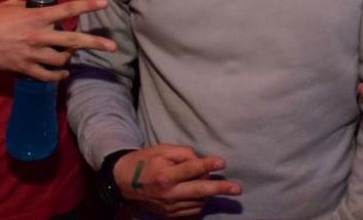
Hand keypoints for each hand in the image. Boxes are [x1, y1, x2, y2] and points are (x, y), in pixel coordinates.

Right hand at [0, 0, 116, 79]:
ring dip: (70, 58)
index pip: (68, 10)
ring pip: (62, 60)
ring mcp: (33, 54)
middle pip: (73, 40)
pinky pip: (48, 75)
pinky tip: (63, 72)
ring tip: (70, 56)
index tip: (104, 4)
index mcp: (37, 17)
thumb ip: (31, 8)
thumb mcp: (13, 5)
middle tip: (112, 46)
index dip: (88, 6)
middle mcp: (39, 35)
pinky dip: (58, 75)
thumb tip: (42, 8)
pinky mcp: (25, 68)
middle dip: (95, 43)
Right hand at [114, 145, 241, 217]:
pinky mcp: (169, 215)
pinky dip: (200, 203)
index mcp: (166, 175)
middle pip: (199, 191)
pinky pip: (192, 212)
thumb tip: (200, 161)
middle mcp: (169, 194)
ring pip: (198, 202)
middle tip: (237, 189)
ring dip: (209, 193)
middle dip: (220, 189)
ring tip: (213, 185)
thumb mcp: (161, 150)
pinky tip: (201, 195)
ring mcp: (169, 207)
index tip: (222, 162)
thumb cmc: (145, 161)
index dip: (207, 165)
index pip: (191, 169)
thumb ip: (183, 154)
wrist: (124, 182)